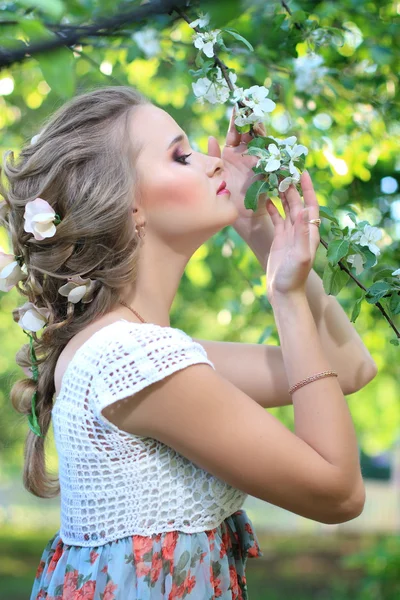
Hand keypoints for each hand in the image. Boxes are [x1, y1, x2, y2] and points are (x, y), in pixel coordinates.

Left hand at [207, 107, 268, 224]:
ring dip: (257, 124)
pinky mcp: (265, 167)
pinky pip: (267, 151)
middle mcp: (246, 154)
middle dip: (250, 115)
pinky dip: (265, 141)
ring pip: (259, 137)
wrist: (241, 215)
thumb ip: (213, 154)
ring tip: (254, 110)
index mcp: (233, 153)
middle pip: (249, 130)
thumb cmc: (227, 195)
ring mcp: (257, 159)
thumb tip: (210, 137)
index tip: (237, 102)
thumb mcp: (216, 172)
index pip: (235, 131)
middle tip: (248, 100)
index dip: (237, 117)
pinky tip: (261, 130)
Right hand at [265, 171, 319, 301]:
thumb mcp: (300, 254)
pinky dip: (272, 207)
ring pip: (287, 208)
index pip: (311, 205)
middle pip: (298, 203)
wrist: (284, 292)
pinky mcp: (280, 238)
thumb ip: (301, 233)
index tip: (303, 172)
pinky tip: (265, 198)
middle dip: (292, 186)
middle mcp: (302, 230)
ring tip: (274, 179)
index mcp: (310, 232)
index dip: (308, 188)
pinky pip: (277, 218)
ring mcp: (290, 233)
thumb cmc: (293, 276)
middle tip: (283, 170)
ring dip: (282, 194)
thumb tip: (302, 210)